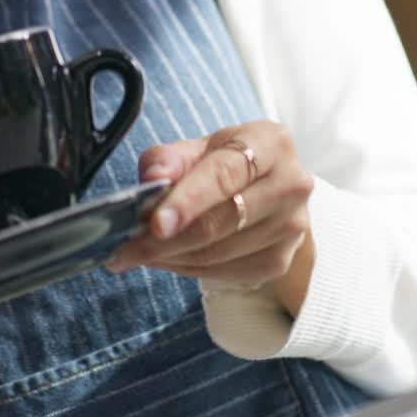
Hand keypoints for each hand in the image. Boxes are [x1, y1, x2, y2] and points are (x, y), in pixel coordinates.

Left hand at [111, 120, 314, 312]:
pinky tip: (168, 258)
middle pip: (221, 222)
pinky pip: (224, 273)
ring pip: (219, 254)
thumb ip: (169, 158)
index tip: (153, 223)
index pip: (223, 176)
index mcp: (270, 143)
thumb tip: (152, 177)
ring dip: (171, 258)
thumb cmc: (226, 163)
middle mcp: (291, 184)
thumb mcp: (197, 148)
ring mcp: (291, 227)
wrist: (268, 188)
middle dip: (166, 240)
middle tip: (125, 250)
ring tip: (140, 251)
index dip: (186, 202)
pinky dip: (188, 269)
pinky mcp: (280, 260)